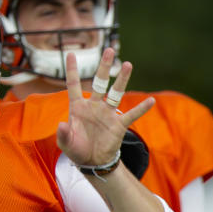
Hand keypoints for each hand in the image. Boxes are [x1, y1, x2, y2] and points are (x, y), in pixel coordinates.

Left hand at [56, 48, 153, 165]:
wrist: (92, 161)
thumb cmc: (76, 149)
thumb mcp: (66, 143)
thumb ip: (63, 134)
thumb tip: (61, 124)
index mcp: (78, 107)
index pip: (74, 85)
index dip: (72, 70)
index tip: (70, 53)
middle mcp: (94, 106)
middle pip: (99, 83)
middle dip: (104, 67)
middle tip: (109, 50)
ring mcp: (107, 114)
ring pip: (116, 93)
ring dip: (121, 79)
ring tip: (128, 64)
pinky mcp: (119, 124)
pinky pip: (131, 115)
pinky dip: (141, 109)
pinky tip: (151, 101)